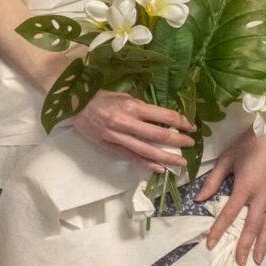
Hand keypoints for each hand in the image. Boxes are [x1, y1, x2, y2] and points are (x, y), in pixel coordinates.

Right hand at [73, 89, 194, 172]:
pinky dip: (146, 164)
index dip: (180, 122)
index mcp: (132, 106)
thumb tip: (163, 117)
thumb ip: (143, 107)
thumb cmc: (101, 97)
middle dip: (177, 141)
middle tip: (190, 144)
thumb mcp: (125, 96)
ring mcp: (116, 136)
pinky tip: (159, 169)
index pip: (164, 116)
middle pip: (158, 135)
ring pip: (146, 150)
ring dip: (166, 157)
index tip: (190, 126)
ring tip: (180, 162)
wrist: (74, 104)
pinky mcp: (109, 146)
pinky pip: (130, 157)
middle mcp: (125, 122)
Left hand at [195, 99, 265, 265]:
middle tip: (241, 263)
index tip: (212, 245)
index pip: (229, 214)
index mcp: (245, 186)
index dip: (219, 230)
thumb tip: (200, 198)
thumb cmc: (250, 141)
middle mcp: (262, 194)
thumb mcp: (226, 158)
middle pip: (253, 226)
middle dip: (246, 246)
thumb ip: (213, 180)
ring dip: (263, 243)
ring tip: (259, 259)